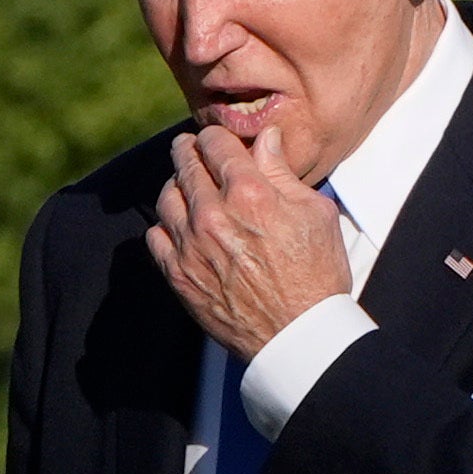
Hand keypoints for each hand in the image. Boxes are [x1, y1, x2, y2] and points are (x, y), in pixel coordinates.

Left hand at [145, 116, 353, 358]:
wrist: (298, 337)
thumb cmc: (317, 276)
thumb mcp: (316, 215)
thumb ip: (283, 172)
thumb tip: (266, 138)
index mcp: (249, 193)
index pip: (216, 143)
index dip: (216, 136)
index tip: (216, 140)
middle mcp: (213, 215)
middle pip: (185, 164)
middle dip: (187, 150)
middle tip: (189, 148)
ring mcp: (191, 247)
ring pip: (166, 197)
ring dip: (175, 185)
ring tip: (184, 186)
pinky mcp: (179, 277)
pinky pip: (155, 237)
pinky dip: (164, 225)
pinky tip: (178, 226)